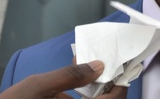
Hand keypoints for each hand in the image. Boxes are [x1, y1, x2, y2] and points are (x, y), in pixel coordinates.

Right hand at [0, 61, 127, 98]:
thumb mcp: (39, 85)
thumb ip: (70, 75)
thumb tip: (98, 66)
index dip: (121, 85)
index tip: (120, 68)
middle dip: (110, 85)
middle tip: (105, 65)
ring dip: (98, 89)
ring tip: (90, 67)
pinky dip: (85, 93)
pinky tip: (76, 78)